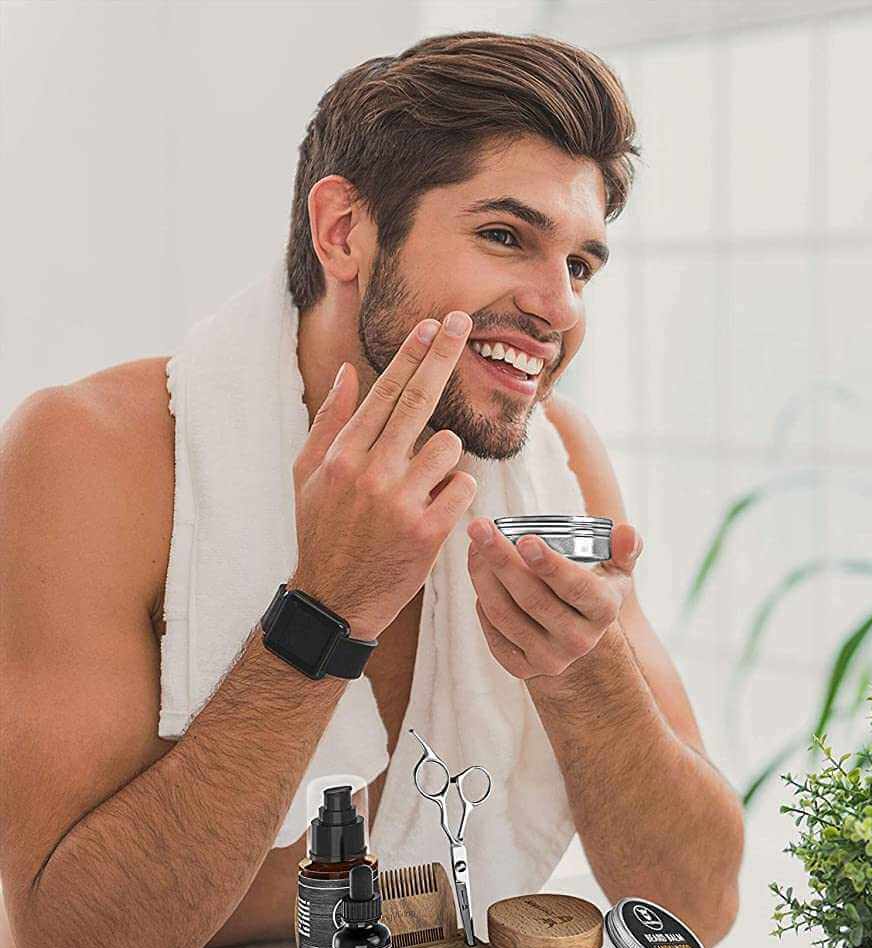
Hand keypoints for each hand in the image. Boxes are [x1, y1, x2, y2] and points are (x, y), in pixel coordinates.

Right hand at [288, 311, 475, 639]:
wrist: (332, 600)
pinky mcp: (427, 531)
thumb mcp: (309, 475)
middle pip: (418, 401)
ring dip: (446, 458)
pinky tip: (436, 507)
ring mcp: (399, 501)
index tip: (432, 326)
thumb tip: (353, 372)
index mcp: (343, 455)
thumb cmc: (321, 532)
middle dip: (442, 357)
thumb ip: (332, 422)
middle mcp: (370, 472)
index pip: (384, 393)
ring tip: (424, 482)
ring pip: (449, 447)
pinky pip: (463, 487)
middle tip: (461, 322)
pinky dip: (456, 493)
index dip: (412, 356)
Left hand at [467, 519, 642, 681]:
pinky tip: (481, 577)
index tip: (525, 539)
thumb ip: (625, 548)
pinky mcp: (523, 670)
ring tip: (474, 546)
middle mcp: (579, 640)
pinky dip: (482, 604)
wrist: (578, 641)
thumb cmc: (592, 593)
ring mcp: (550, 658)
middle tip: (480, 528)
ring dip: (483, 577)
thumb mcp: (617, 572)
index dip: (550, 564)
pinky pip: (494, 634)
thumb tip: (626, 532)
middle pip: (533, 599)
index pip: (576, 587)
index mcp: (603, 610)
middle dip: (502, 560)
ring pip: (506, 616)